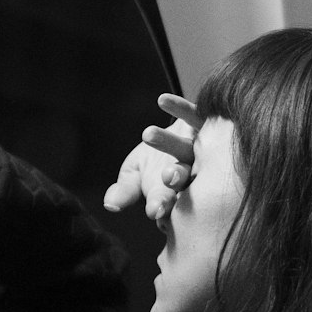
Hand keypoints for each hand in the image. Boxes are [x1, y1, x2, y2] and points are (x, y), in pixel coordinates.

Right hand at [103, 93, 199, 220]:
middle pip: (184, 176)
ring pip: (186, 147)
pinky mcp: (202, 121)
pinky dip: (179, 108)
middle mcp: (191, 172)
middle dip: (175, 176)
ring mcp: (199, 146)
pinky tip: (162, 101)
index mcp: (173, 192)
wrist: (168, 137)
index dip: (161, 205)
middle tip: (167, 176)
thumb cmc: (151, 165)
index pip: (168, 202)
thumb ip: (125, 191)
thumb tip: (110, 204)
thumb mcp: (134, 178)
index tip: (155, 210)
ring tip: (148, 134)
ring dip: (169, 141)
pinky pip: (193, 114)